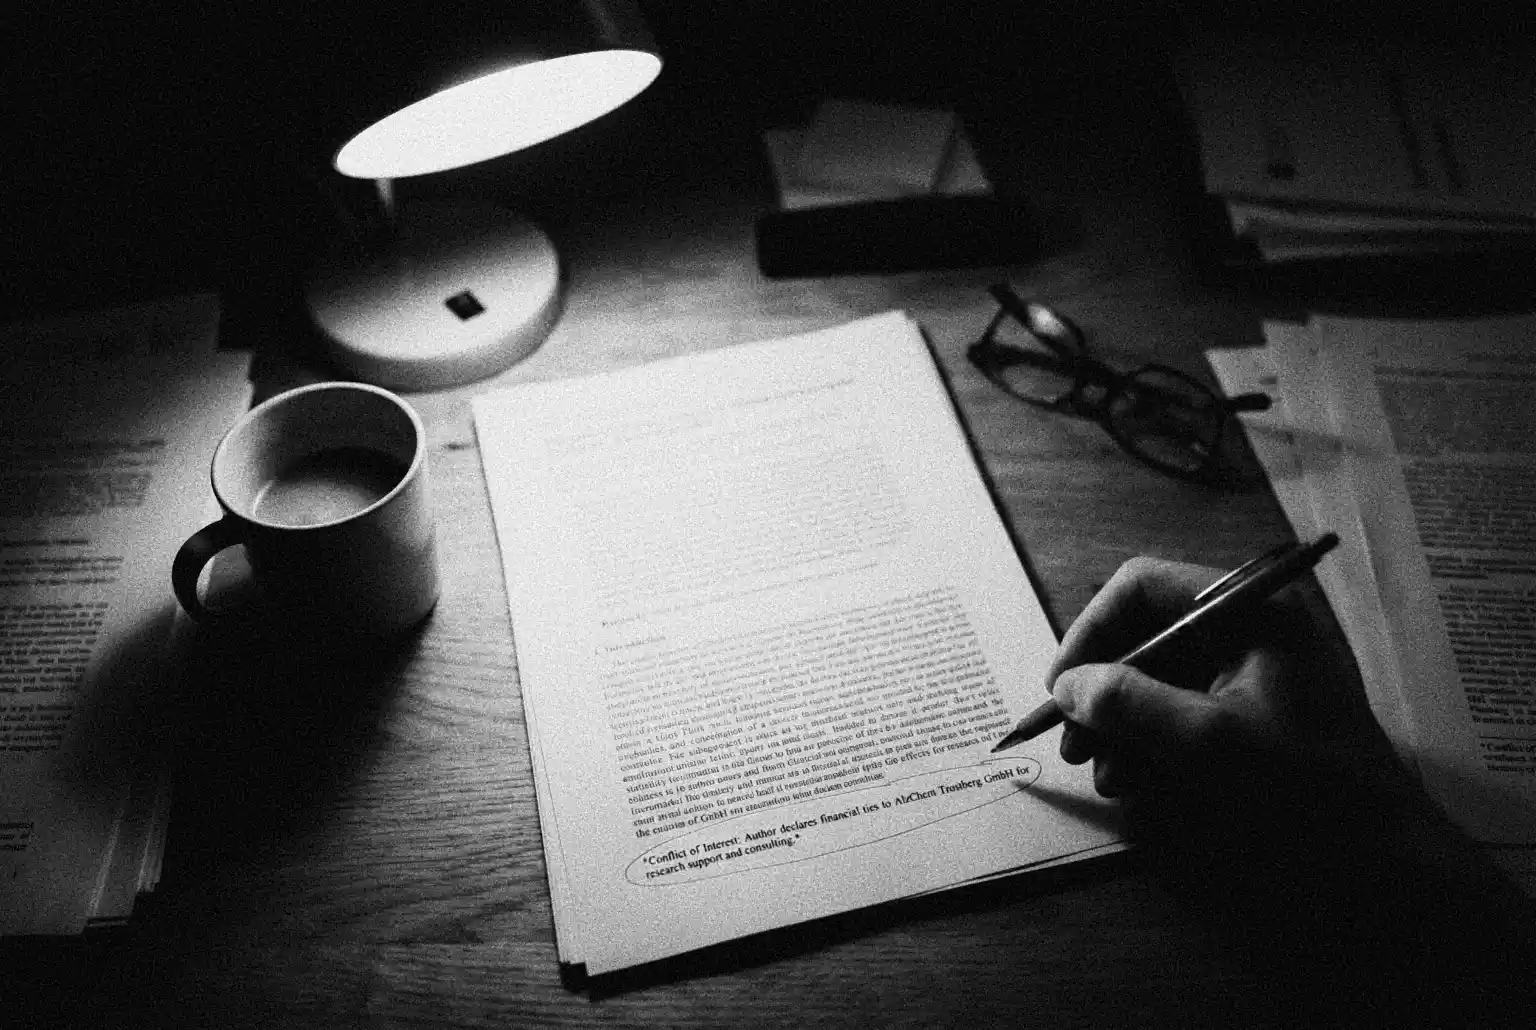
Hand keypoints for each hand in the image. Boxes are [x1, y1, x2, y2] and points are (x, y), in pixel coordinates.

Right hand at [1046, 555, 1385, 805]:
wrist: (1388, 859)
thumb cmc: (1308, 789)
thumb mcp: (1209, 742)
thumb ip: (1130, 705)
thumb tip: (1067, 685)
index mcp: (1250, 610)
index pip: (1143, 587)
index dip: (1092, 630)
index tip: (1062, 686)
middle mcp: (1248, 629)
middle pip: (1145, 635)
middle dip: (1103, 690)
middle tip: (1074, 744)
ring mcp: (1251, 672)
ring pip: (1156, 679)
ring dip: (1121, 726)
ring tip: (1110, 777)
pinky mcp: (1250, 715)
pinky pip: (1180, 711)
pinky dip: (1149, 743)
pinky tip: (1138, 783)